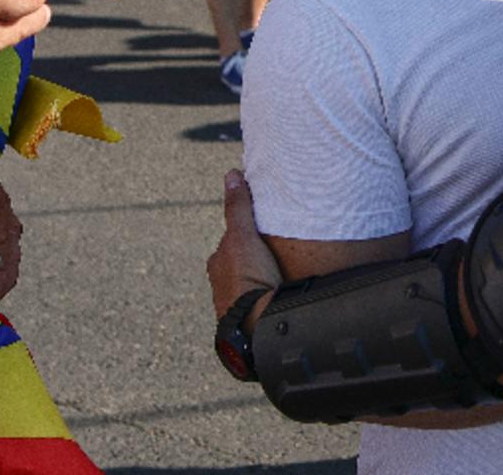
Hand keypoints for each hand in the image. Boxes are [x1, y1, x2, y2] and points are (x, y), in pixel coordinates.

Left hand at [208, 169, 282, 317]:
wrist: (256, 326)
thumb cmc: (248, 280)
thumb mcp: (243, 236)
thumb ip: (239, 207)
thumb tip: (232, 175)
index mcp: (218, 264)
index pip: (233, 241)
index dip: (249, 233)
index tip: (265, 231)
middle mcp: (221, 285)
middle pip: (241, 263)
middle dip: (255, 259)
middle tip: (278, 255)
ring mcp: (235, 304)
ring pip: (250, 284)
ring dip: (263, 280)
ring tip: (283, 277)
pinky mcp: (250, 320)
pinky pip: (261, 302)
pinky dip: (269, 296)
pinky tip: (282, 296)